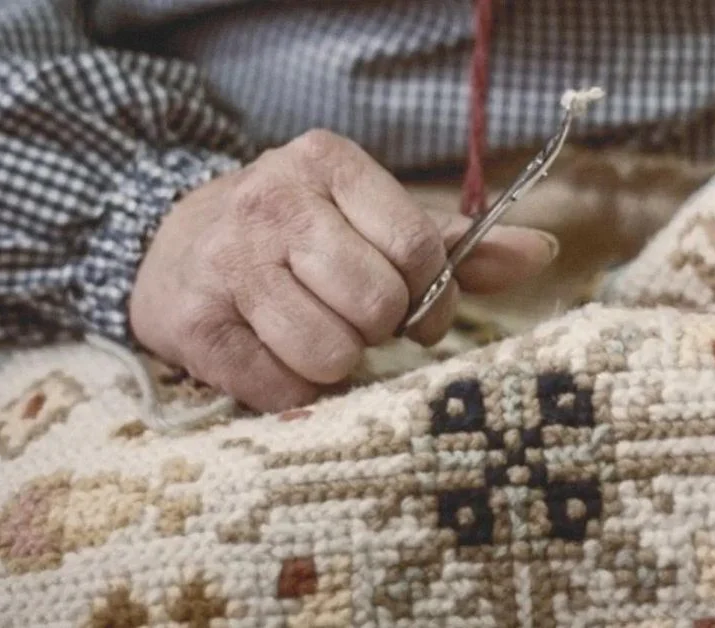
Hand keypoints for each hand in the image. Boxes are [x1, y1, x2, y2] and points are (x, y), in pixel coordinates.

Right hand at [129, 130, 557, 411]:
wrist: (171, 244)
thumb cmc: (297, 236)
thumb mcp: (370, 220)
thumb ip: (454, 242)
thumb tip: (543, 253)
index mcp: (328, 163)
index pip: (419, 248)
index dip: (432, 297)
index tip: (417, 308)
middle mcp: (274, 203)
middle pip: (377, 305)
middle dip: (380, 329)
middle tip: (359, 323)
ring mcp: (227, 263)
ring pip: (331, 354)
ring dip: (336, 363)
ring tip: (314, 335)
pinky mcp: (192, 323)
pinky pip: (280, 390)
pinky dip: (292, 389)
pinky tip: (275, 355)